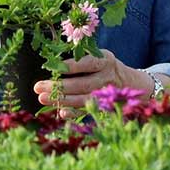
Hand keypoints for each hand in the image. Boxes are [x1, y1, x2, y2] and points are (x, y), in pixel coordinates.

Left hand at [33, 50, 148, 108]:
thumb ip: (82, 57)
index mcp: (106, 61)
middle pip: (82, 84)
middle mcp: (107, 78)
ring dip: (62, 100)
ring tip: (43, 98)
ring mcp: (106, 94)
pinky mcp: (104, 107)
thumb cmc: (105, 65)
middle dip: (59, 86)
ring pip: (83, 99)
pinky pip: (87, 111)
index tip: (54, 67)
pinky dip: (74, 113)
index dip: (71, 66)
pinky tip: (60, 112)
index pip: (88, 63)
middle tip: (39, 87)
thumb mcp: (99, 55)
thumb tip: (54, 61)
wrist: (130, 82)